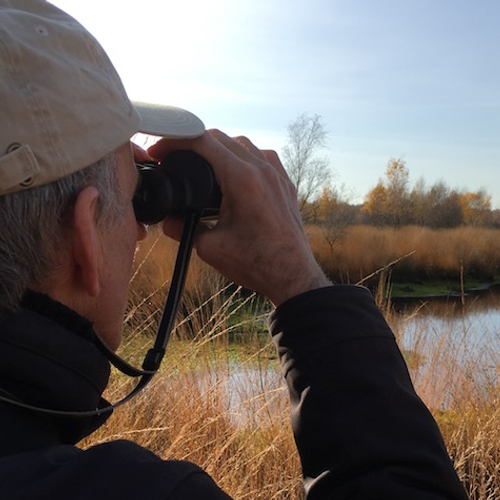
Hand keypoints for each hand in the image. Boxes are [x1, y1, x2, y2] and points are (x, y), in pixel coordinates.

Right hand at [148, 130, 330, 305]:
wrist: (293, 276)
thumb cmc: (256, 263)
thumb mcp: (210, 248)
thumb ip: (184, 229)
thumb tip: (168, 221)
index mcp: (242, 179)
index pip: (203, 141)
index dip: (175, 141)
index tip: (161, 151)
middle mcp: (262, 169)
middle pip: (222, 138)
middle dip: (194, 142)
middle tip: (176, 156)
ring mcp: (277, 175)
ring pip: (244, 144)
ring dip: (221, 148)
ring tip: (203, 164)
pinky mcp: (286, 184)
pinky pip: (262, 157)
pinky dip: (244, 157)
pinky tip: (235, 174)